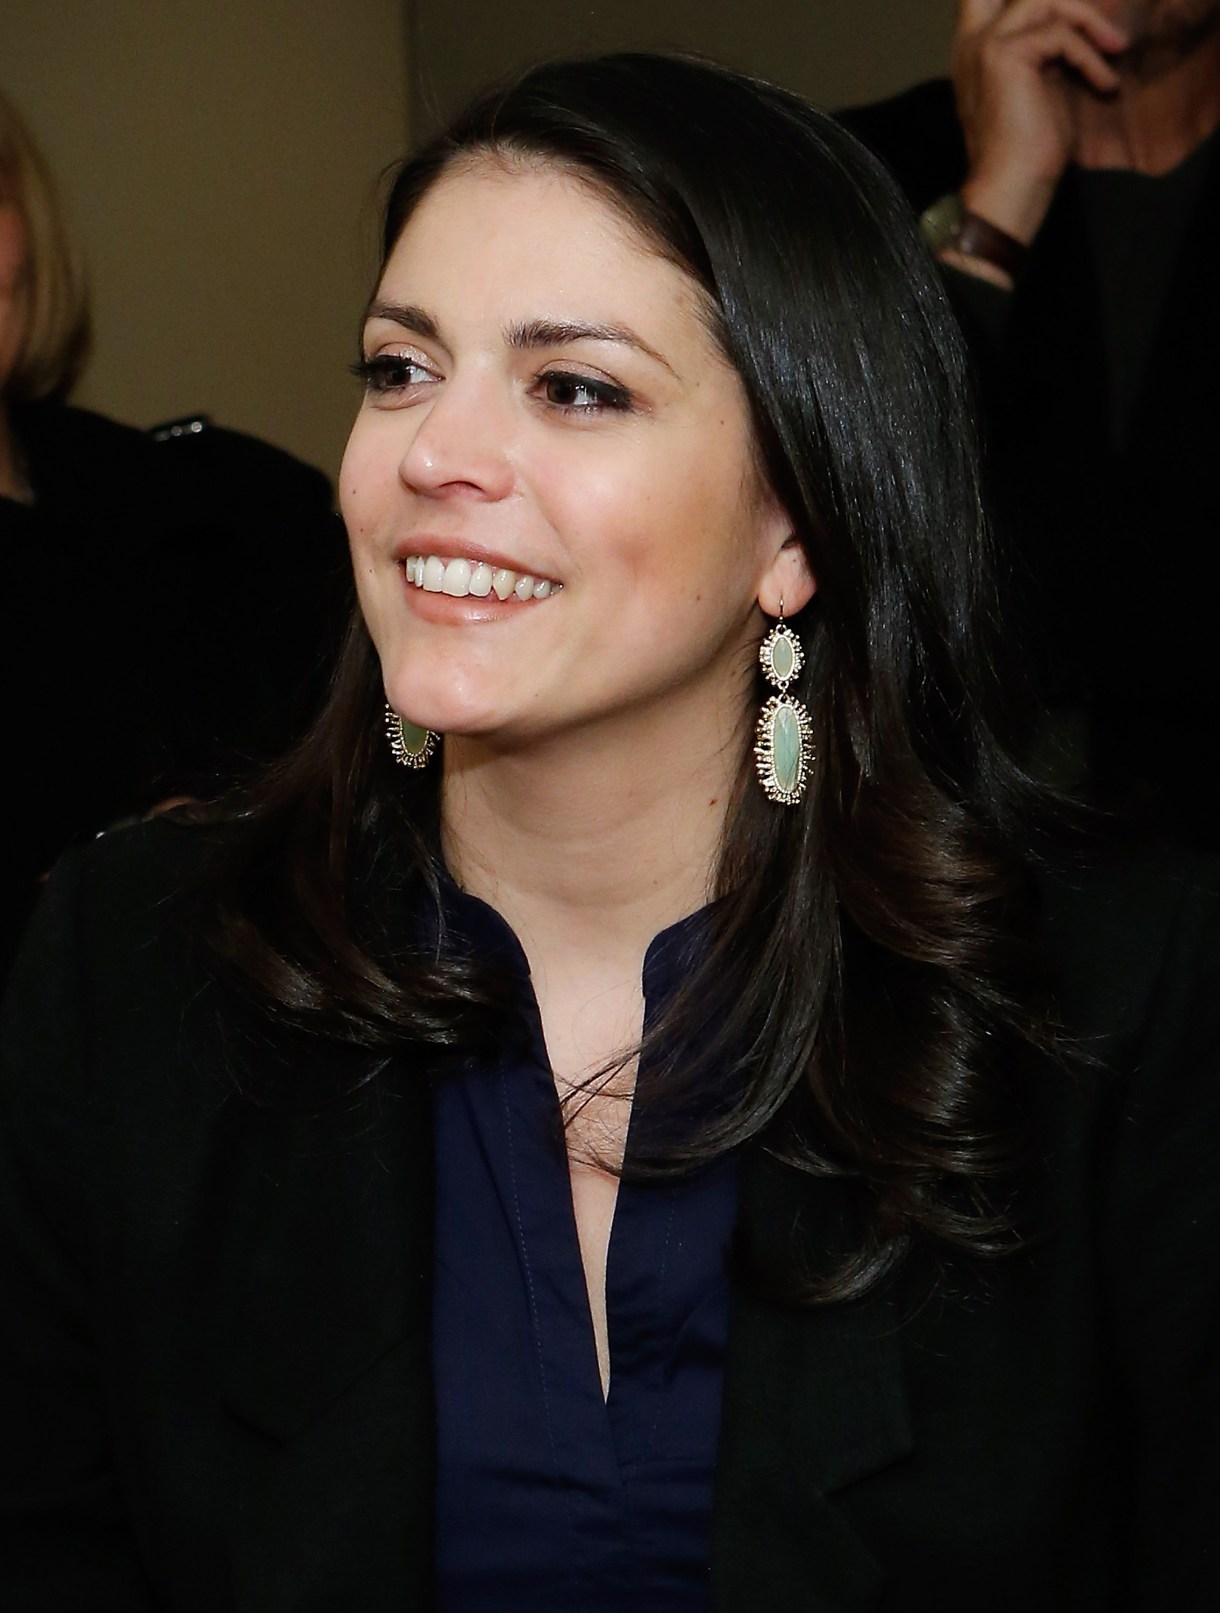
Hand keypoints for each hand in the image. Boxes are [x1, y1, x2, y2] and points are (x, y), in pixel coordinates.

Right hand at [951, 0, 1128, 241]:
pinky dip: (1091, 58)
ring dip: (1089, 22)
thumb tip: (1080, 26)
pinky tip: (1104, 86)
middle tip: (1101, 32)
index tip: (1073, 18)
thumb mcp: (1041, 85)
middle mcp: (975, 39)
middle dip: (1070, 3)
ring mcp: (987, 43)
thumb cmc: (1028, 151)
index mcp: (976, 48)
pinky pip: (1061, 35)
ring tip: (1115, 50)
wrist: (1010, 188)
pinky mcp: (1006, 54)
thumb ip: (1048, 49)